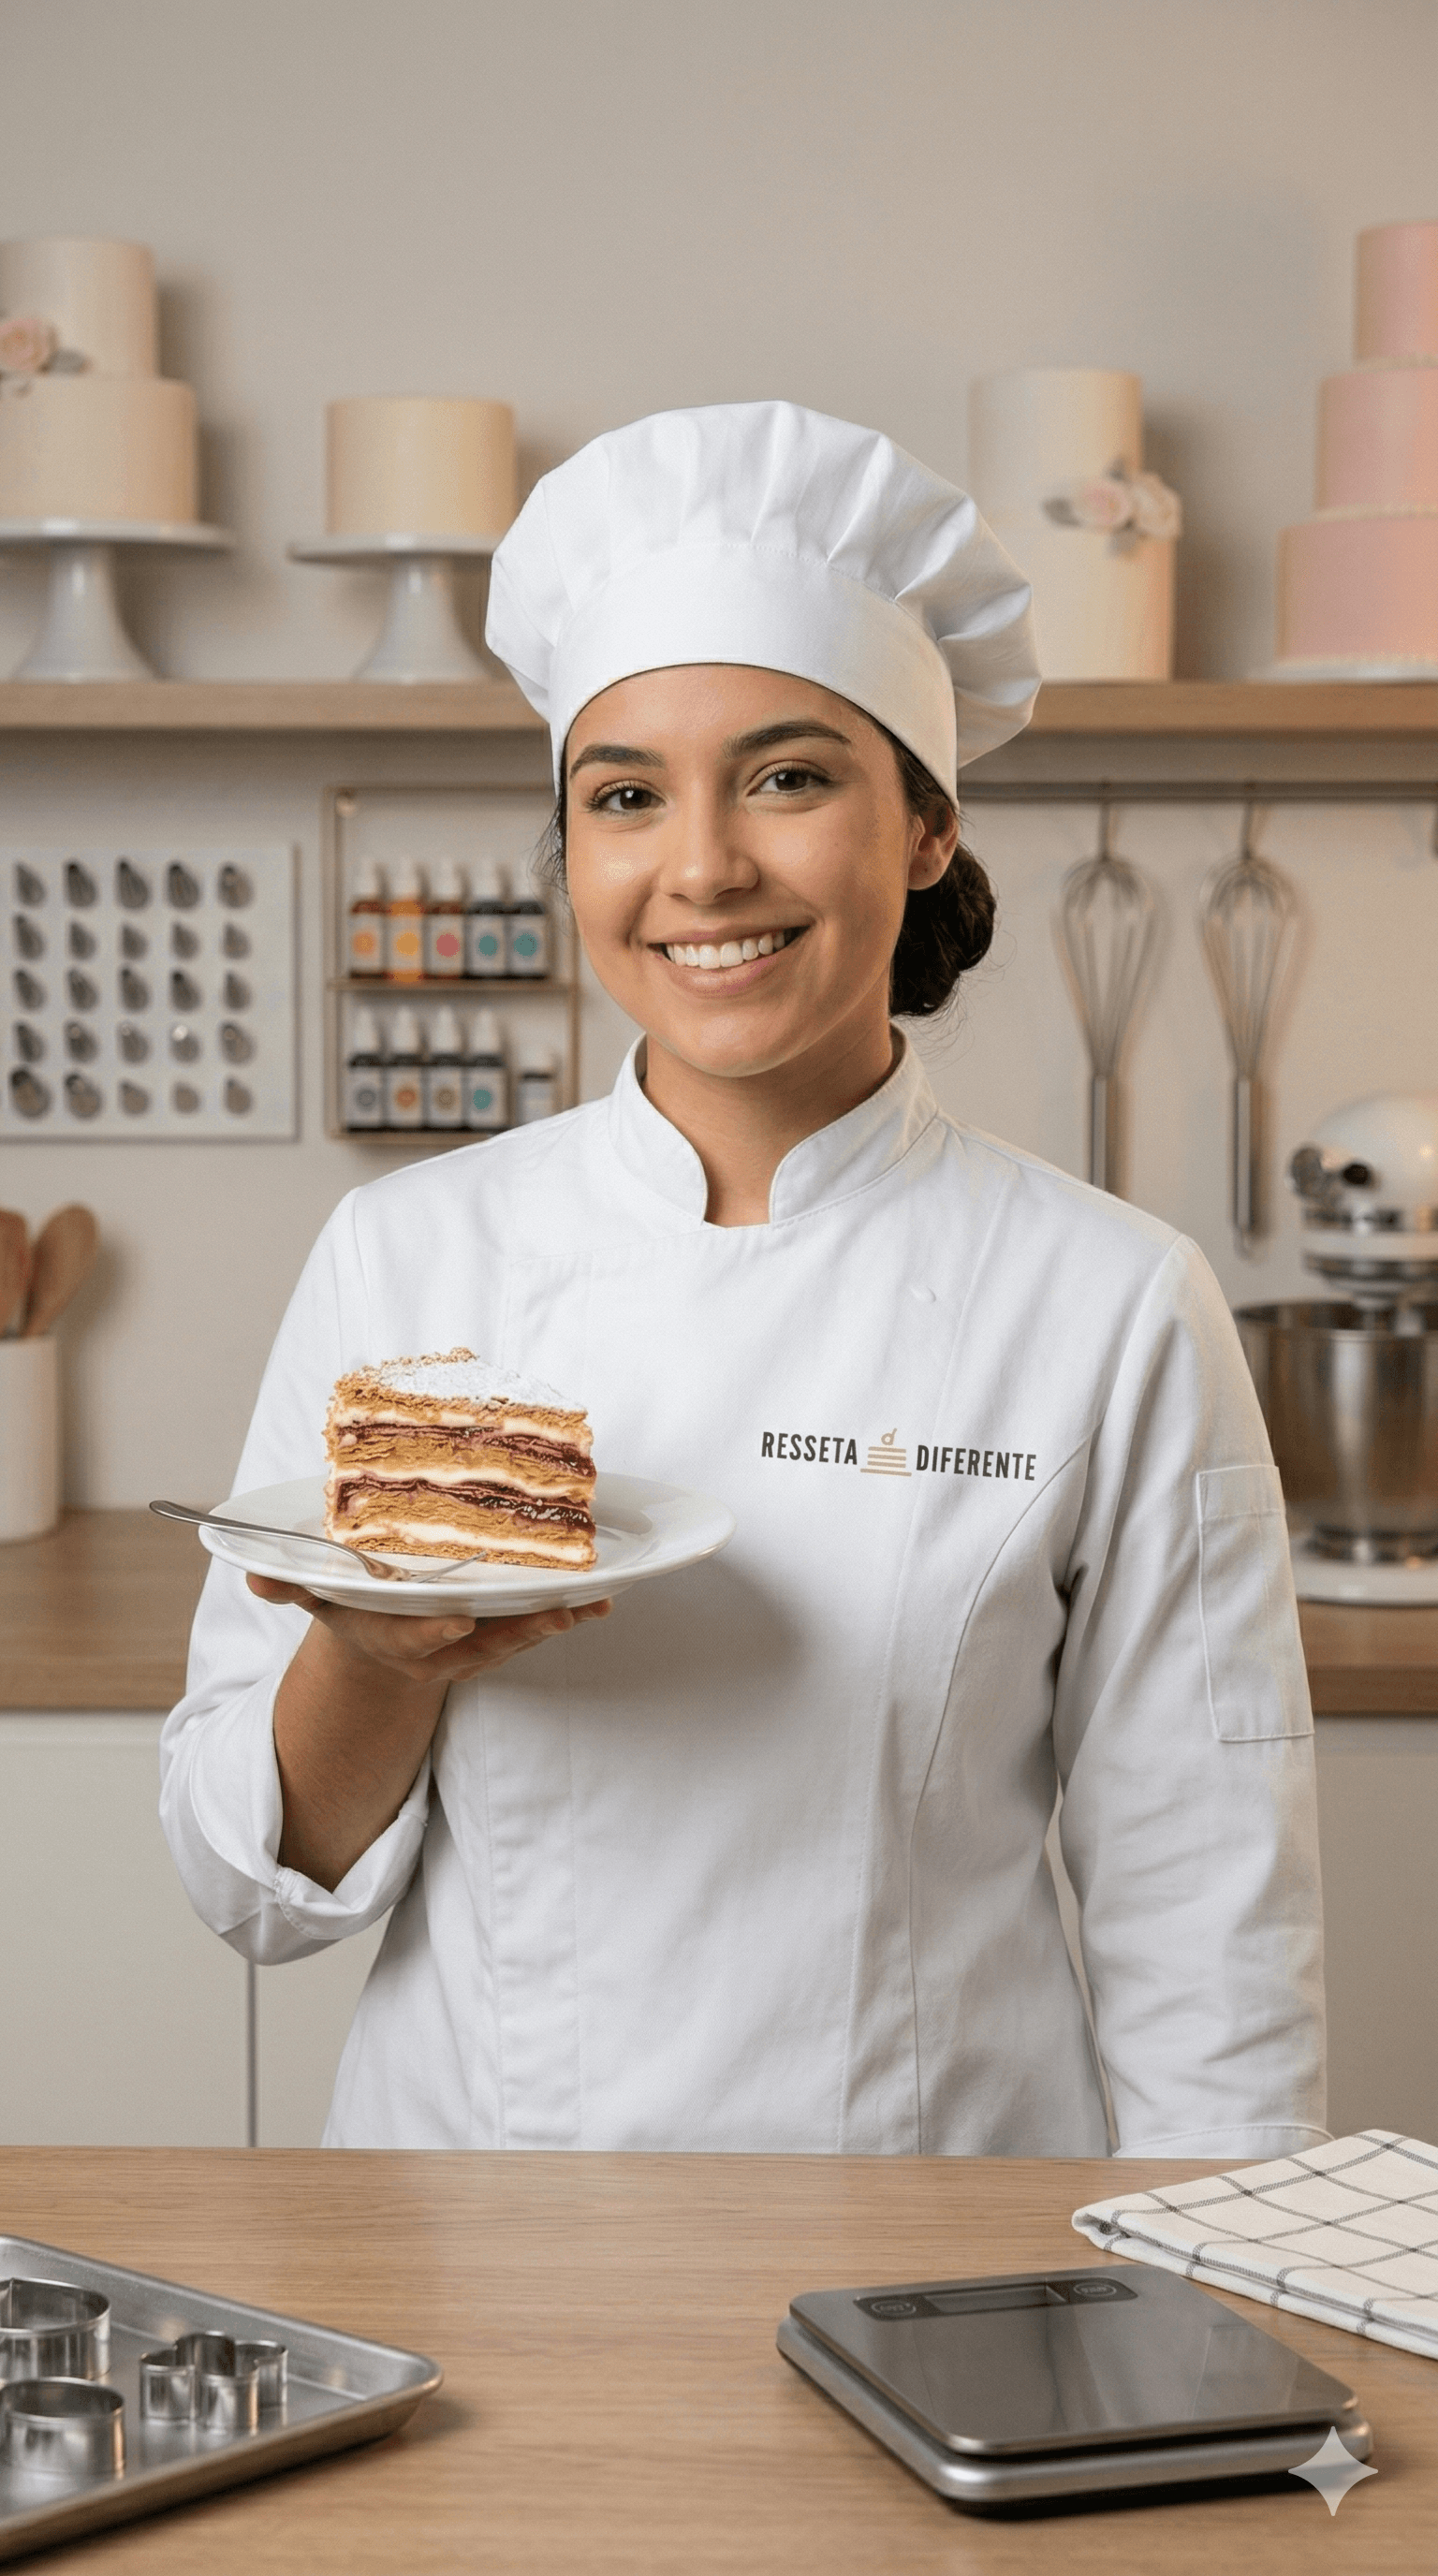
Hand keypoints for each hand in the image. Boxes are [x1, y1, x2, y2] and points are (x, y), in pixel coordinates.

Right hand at [246, 1573, 611, 1692]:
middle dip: (520, 1631)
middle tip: (557, 1613)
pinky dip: (567, 1615)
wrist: (384, 1645)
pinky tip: (601, 1598)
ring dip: (556, 1623)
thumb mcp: (320, 1597)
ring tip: (593, 1603)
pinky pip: (535, 1627)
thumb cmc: (356, 1607)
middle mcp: (439, 1647)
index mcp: (393, 1635)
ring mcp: (474, 1646)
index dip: (436, 1632)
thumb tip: (255, 1575)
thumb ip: (292, 1585)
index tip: (459, 1621)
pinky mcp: (501, 1636)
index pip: (414, 1637)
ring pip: (518, 1639)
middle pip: (483, 1645)